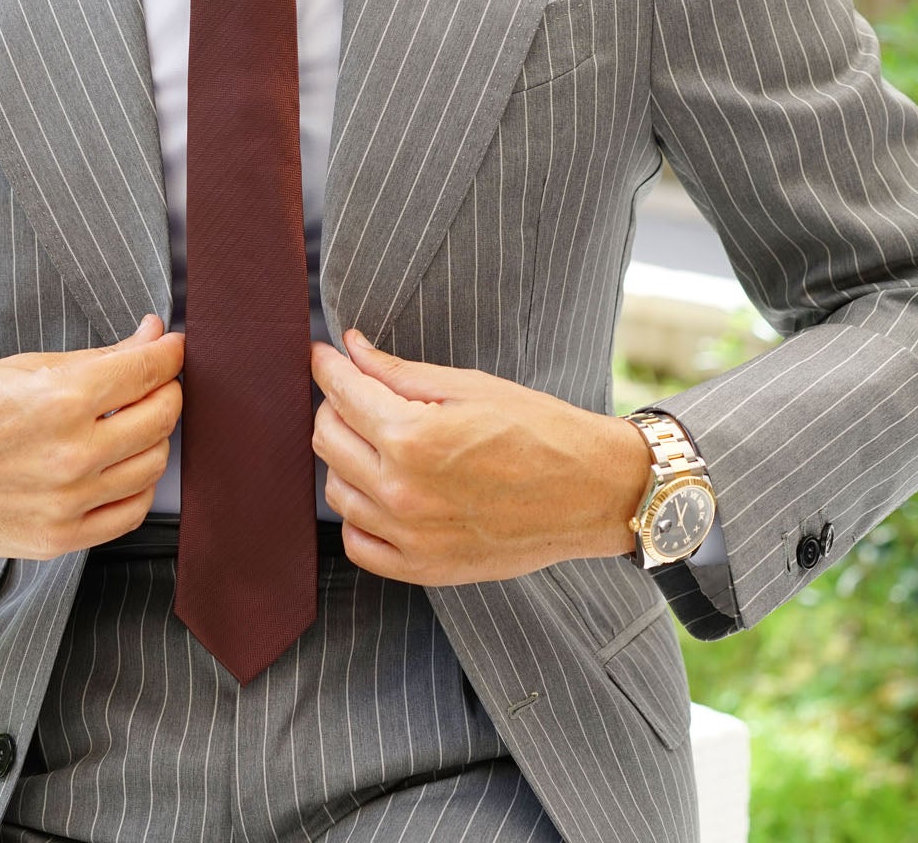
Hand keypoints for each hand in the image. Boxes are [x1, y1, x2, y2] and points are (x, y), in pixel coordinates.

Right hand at [0, 313, 182, 559]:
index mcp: (61, 400)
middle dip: (166, 391)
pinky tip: (119, 465)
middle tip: (152, 381)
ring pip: (153, 466)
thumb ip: (99, 357)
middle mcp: (71, 456)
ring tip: (130, 421)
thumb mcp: (24, 367)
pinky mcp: (58, 539)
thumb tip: (154, 336)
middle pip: (161, 418)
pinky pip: (130, 512)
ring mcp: (67, 504)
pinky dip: (137, 485)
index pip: (150, 371)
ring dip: (153, 438)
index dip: (170, 352)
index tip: (172, 346)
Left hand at [308, 328, 651, 585]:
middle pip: (328, 440)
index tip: (324, 355)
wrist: (592, 492)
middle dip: (335, 407)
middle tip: (357, 393)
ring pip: (336, 490)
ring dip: (346, 459)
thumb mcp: (470, 386)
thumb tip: (351, 349)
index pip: (342, 394)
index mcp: (413, 439)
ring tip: (379, 441)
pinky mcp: (423, 568)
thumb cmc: (540, 430)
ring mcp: (409, 537)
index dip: (327, 367)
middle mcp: (402, 492)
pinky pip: (358, 542)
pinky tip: (382, 491)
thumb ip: (399, 372)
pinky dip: (359, 515)